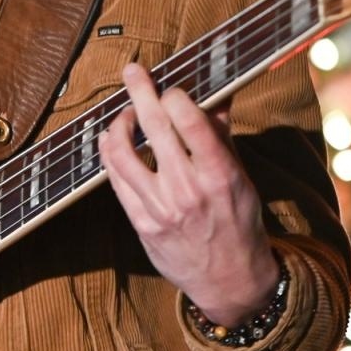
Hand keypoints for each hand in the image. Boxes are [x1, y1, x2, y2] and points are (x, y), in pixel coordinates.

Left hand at [99, 62, 278, 325]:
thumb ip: (222, 135)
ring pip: (124, 153)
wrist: (229, 279)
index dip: (175, 96)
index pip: (190, 122)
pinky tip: (110, 141)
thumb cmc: (238, 220)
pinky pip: (115, 179)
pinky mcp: (141, 223)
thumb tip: (216, 94)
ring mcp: (161, 208)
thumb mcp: (240, 178)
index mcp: (220, 175)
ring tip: (123, 114)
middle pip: (155, 128)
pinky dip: (109, 153)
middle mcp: (188, 190)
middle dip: (140, 92)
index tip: (170, 88)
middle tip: (132, 71)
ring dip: (118, 124)